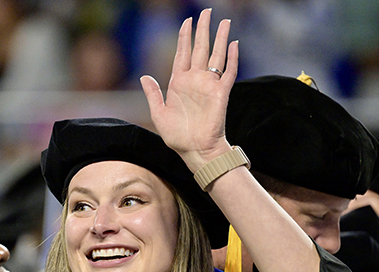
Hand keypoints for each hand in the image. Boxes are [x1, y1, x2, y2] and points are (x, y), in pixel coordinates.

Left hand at [140, 9, 238, 170]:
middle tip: (206, 11)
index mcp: (179, 83)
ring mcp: (209, 86)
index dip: (184, 36)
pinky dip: (232, 58)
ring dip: (220, 38)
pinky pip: (228, 72)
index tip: (187, 21)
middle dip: (203, 30)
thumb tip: (145, 76)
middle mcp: (195, 80)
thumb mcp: (158, 114)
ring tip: (224, 21)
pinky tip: (233, 44)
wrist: (195, 151)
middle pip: (200, 48)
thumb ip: (153, 94)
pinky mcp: (221, 94)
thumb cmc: (177, 136)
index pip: (182, 53)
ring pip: (216, 56)